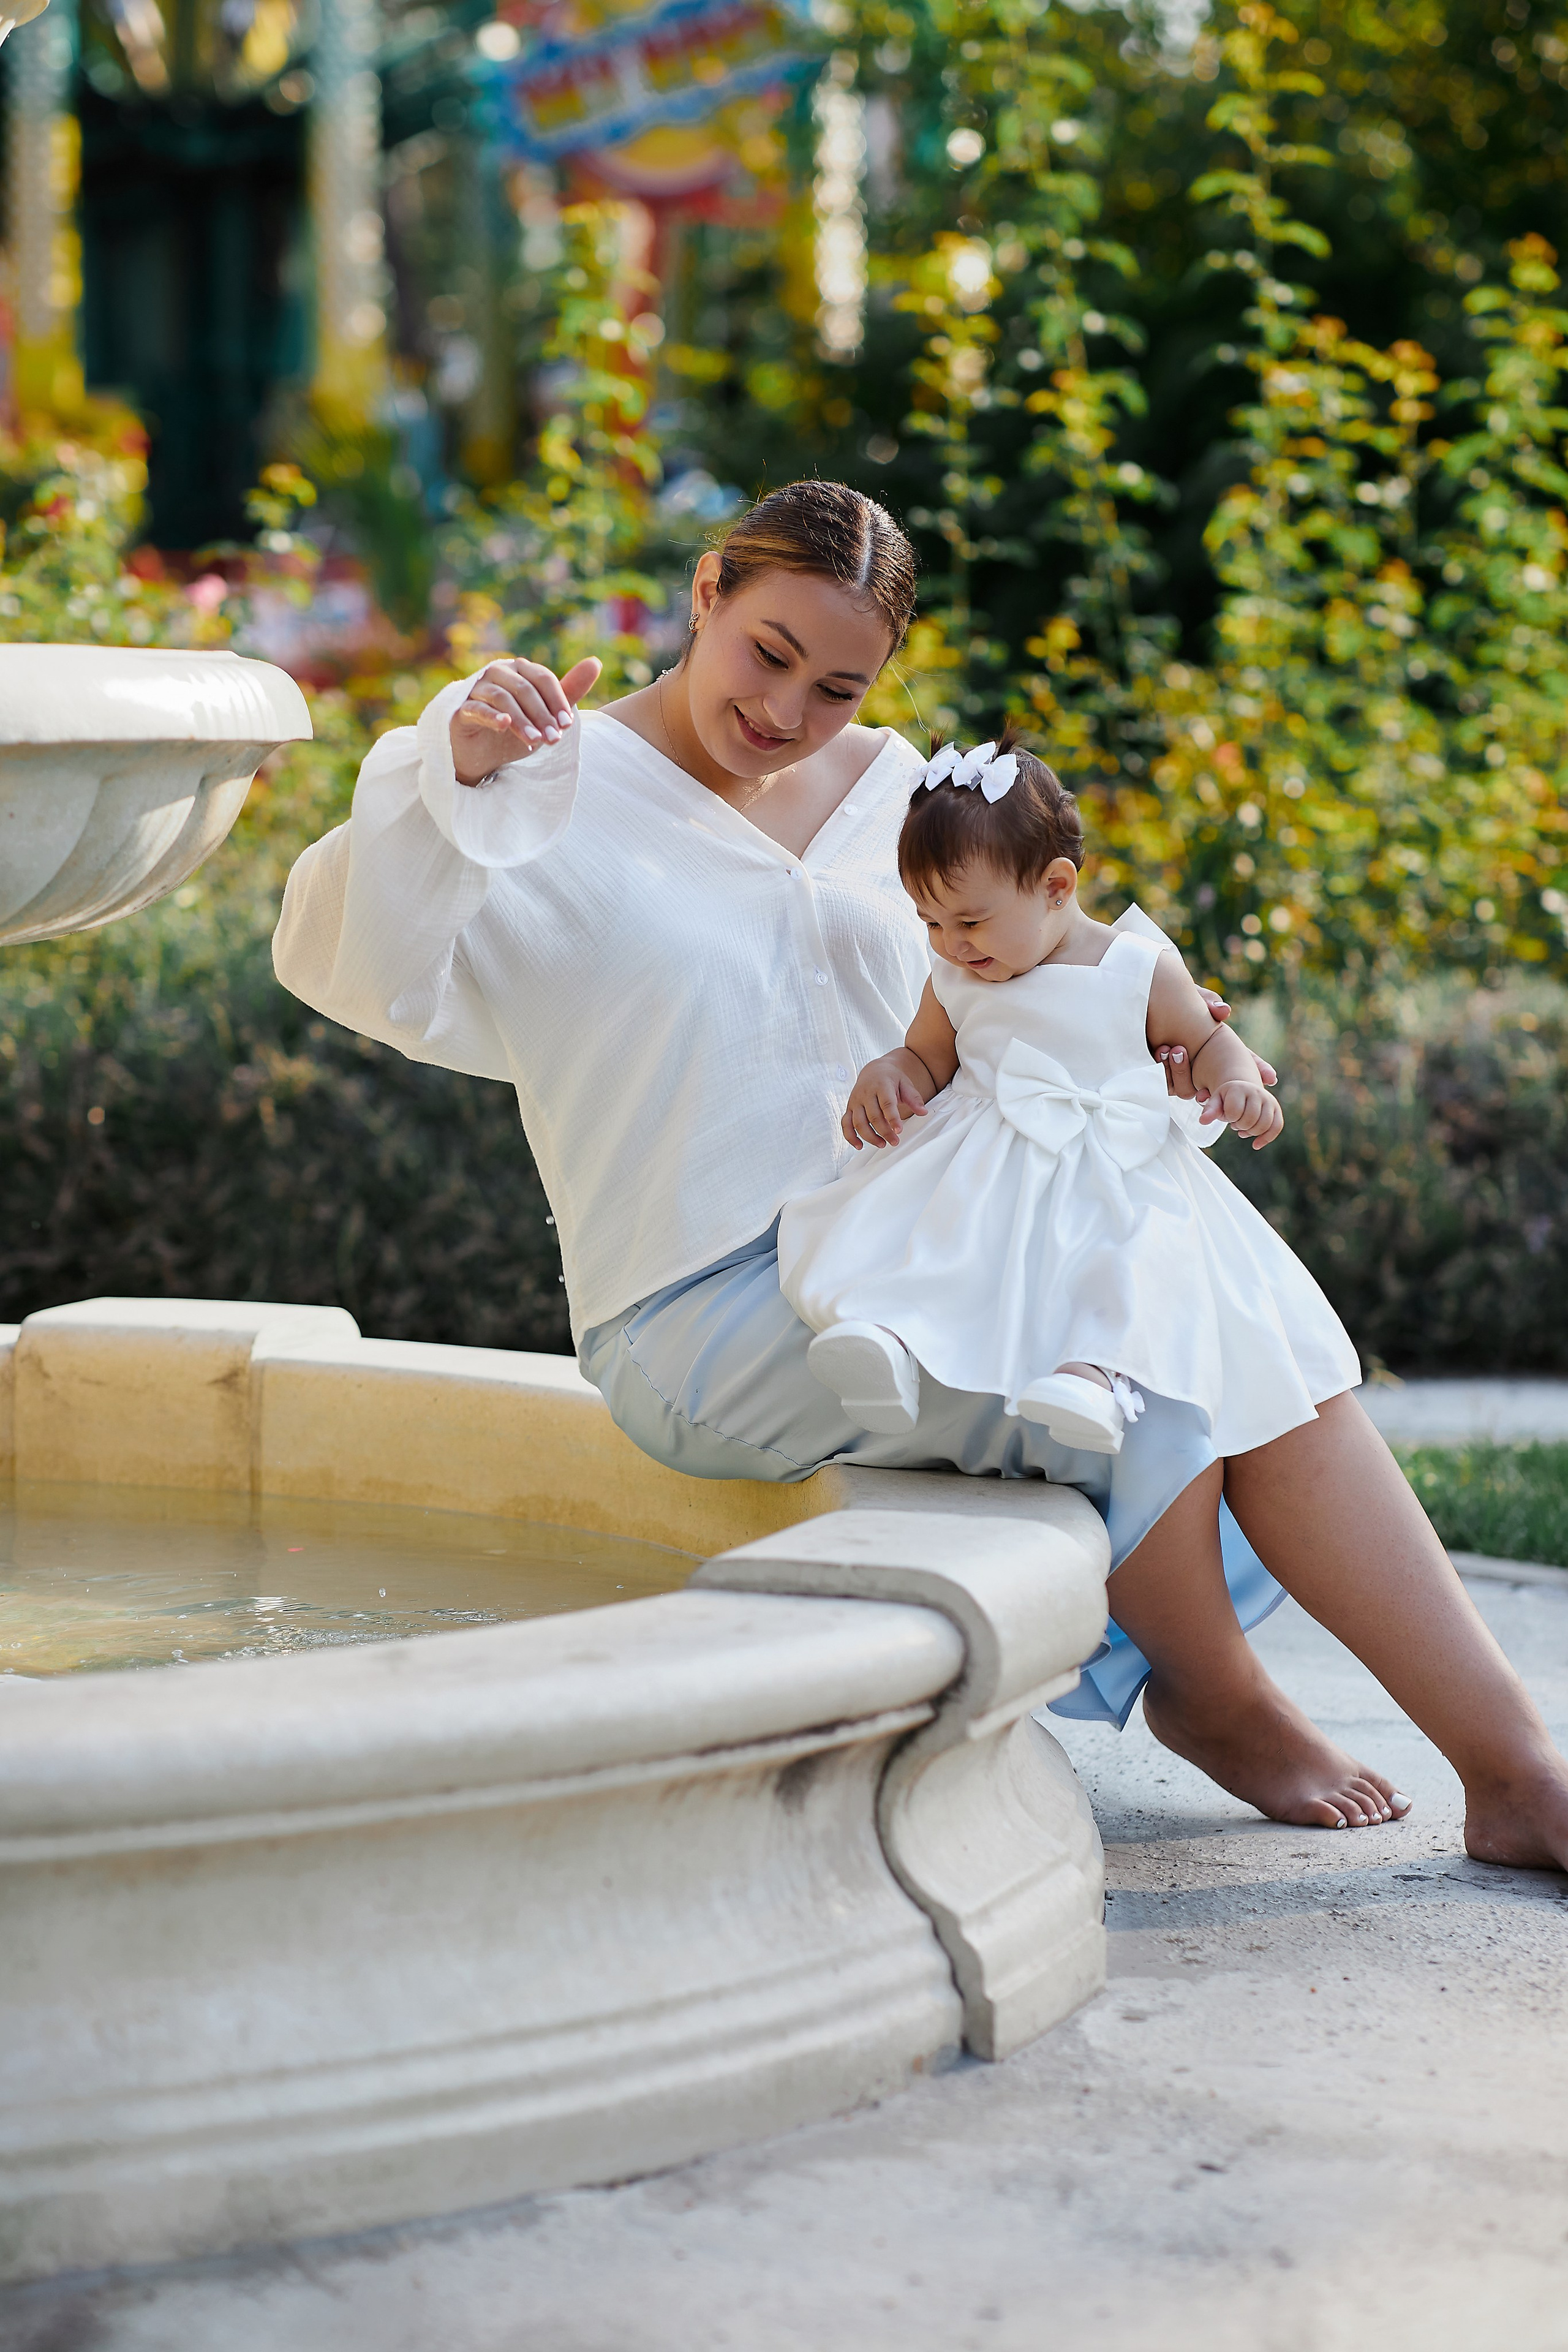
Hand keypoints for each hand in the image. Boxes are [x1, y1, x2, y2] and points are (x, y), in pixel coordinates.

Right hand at [451, 655, 602, 785]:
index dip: (557, 700)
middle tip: (554, 740)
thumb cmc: (515, 729)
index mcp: (519, 670)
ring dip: (522, 721)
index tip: (567, 725)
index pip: (543, 678)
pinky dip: (492, 716)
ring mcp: (476, 689)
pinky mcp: (460, 709)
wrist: (481, 755)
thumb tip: (595, 662)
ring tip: (536, 743)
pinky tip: (504, 725)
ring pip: (503, 698)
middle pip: (524, 688)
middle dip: (542, 715)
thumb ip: (568, 690)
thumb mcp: (545, 713)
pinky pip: (477, 708)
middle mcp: (496, 673)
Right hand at [842, 1059, 928, 1149]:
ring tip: (882, 1144)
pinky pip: (846, 1124)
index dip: (893, 1118)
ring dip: (870, 1136)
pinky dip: (850, 1136)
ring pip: (859, 1122)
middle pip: (873, 1116)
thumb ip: (914, 1098)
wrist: (874, 1070)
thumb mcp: (905, 1084)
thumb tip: (923, 1112)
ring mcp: (855, 1101)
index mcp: (881, 1085)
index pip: (887, 1104)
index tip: (899, 1130)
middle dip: (884, 1131)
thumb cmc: (891, 1079)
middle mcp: (866, 1093)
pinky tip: (859, 1146)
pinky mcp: (850, 1108)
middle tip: (894, 1141)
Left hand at [1158, 992, 1276, 1099]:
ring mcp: (1182, 1075)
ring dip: (1180, 1073)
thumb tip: (1224, 1012)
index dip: (1257, 1068)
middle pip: (1218, 1088)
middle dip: (1214, 1089)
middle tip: (1199, 1072)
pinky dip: (1163, 1072)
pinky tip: (1159, 1053)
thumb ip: (1210, 1002)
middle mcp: (1200, 1065)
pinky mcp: (1162, 1078)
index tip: (1271, 1077)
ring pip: (1187, 1089)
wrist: (1144, 1004)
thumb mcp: (1194, 997)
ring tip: (1172, 1049)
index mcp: (1215, 1046)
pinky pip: (1166, 1086)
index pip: (1243, 1060)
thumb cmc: (1174, 999)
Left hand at [1202, 1077, 1284, 1149]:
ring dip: (1251, 1132)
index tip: (1227, 1115)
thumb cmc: (1227, 1099)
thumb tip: (1203, 1121)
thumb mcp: (1216, 1102)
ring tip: (1243, 1128)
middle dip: (1240, 1126)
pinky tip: (1255, 1145)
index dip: (1229, 1118)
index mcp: (1239, 1088)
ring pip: (1263, 1125)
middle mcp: (1256, 1091)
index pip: (1234, 1111)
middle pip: (1249, 1119)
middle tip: (1235, 1123)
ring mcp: (1268, 1099)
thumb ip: (1210, 1110)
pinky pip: (1276, 1126)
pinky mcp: (1276, 1109)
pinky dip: (1266, 1138)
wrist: (1242, 1090)